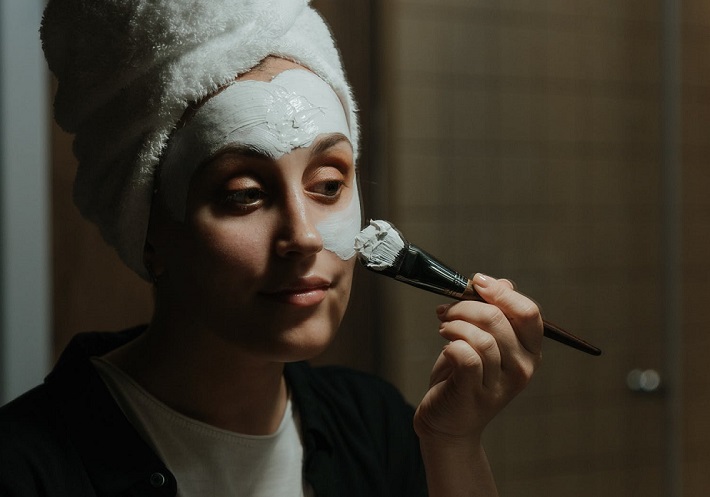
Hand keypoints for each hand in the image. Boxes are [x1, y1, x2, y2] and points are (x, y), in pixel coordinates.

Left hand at [413, 273, 542, 444]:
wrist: (449, 422)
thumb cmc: (465, 376)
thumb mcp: (485, 340)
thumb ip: (496, 312)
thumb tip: (502, 284)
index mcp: (530, 352)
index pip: (529, 313)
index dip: (501, 292)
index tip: (477, 282)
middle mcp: (522, 369)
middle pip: (499, 320)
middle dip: (466, 306)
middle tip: (447, 311)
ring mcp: (500, 385)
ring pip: (481, 337)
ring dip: (455, 324)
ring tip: (444, 328)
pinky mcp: (474, 394)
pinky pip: (466, 356)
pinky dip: (451, 344)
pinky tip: (445, 345)